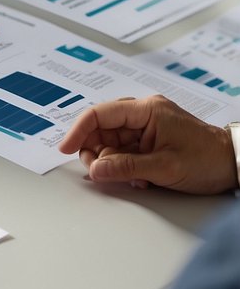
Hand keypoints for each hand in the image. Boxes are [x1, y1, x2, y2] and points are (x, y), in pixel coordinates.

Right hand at [59, 95, 237, 193]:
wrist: (234, 164)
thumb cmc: (208, 159)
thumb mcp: (165, 167)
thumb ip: (126, 167)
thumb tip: (96, 170)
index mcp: (147, 110)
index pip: (99, 114)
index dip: (78, 131)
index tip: (66, 149)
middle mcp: (143, 114)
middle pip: (100, 129)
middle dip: (96, 152)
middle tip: (102, 172)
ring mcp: (145, 127)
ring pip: (109, 142)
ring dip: (111, 162)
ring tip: (131, 178)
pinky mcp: (148, 139)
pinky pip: (122, 150)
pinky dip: (122, 165)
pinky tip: (138, 176)